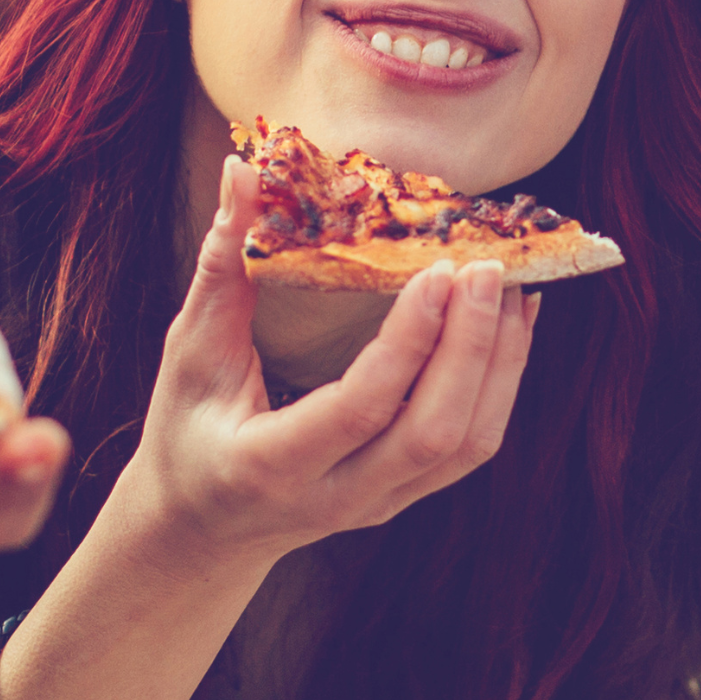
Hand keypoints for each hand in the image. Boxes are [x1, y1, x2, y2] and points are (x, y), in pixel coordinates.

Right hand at [120, 154, 539, 572]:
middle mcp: (337, 496)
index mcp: (271, 464)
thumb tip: (242, 170)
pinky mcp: (406, 496)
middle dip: (472, 346)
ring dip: (500, 361)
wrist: (201, 529)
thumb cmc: (186, 432)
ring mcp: (379, 504)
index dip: (409, 341)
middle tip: (489, 267)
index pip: (361, 408)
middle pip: (433, 433)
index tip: (439, 271)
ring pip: (468, 445)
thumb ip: (222, 264)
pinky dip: (502, 381)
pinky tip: (511, 323)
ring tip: (513, 286)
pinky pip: (472, 445)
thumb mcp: (189, 352)